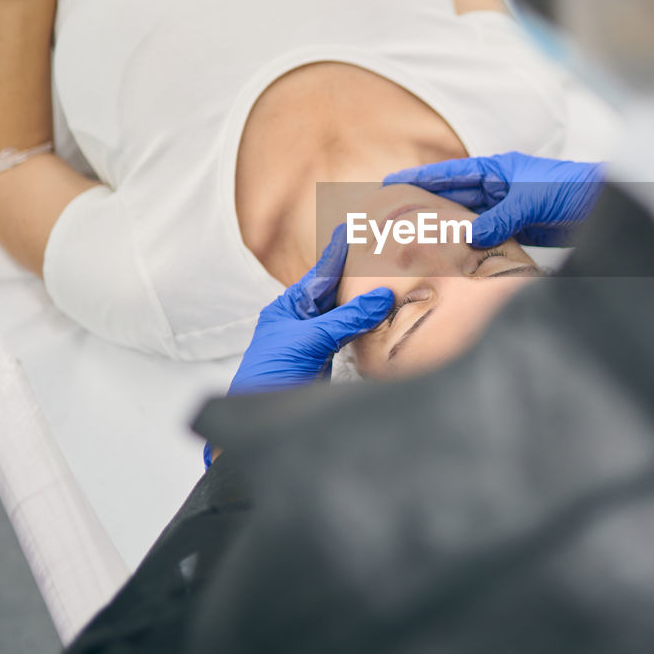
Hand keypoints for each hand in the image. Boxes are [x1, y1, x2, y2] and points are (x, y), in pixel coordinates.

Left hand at [228, 224, 393, 395]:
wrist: (267, 422)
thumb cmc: (272, 375)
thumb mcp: (310, 341)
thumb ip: (346, 319)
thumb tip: (381, 296)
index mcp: (288, 308)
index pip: (319, 275)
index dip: (337, 254)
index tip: (351, 230)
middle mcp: (301, 320)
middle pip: (334, 292)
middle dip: (355, 274)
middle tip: (378, 251)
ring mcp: (315, 340)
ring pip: (345, 313)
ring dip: (363, 300)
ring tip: (386, 278)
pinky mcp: (327, 359)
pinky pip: (350, 334)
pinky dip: (365, 324)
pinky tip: (380, 315)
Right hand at [384, 153, 604, 247]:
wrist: (608, 207)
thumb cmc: (574, 189)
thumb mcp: (532, 199)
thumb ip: (500, 217)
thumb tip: (468, 237)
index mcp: (498, 170)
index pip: (451, 174)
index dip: (421, 179)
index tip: (391, 183)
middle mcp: (499, 189)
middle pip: (454, 199)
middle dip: (426, 207)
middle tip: (394, 220)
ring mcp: (509, 211)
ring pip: (469, 222)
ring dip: (448, 232)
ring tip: (416, 244)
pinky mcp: (521, 231)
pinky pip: (489, 240)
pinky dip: (473, 249)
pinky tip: (455, 259)